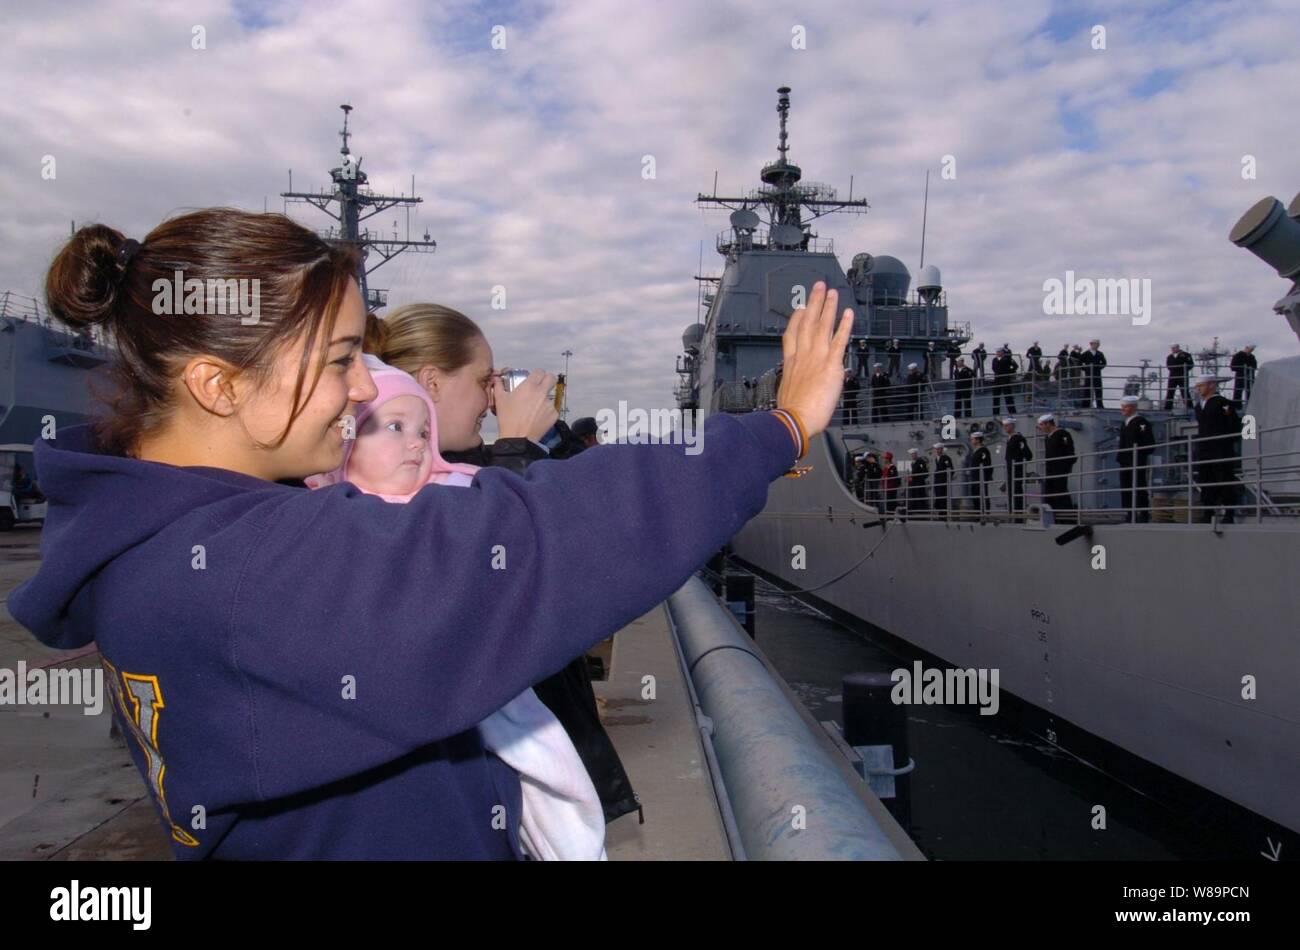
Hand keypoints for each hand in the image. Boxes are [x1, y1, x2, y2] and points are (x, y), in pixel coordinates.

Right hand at [492, 370, 558, 441]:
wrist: (517, 438)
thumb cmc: (508, 419)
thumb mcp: (500, 400)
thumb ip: (499, 386)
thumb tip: (497, 379)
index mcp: (529, 386)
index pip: (539, 371)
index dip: (537, 373)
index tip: (534, 377)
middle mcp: (542, 393)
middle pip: (551, 378)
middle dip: (547, 380)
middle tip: (540, 385)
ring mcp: (549, 404)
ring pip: (550, 395)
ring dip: (544, 398)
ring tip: (533, 408)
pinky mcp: (553, 415)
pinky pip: (552, 409)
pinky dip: (546, 411)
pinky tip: (536, 417)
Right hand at [777, 281, 853, 437]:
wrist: (794, 420)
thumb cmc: (791, 414)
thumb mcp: (787, 394)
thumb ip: (795, 384)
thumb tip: (798, 387)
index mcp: (791, 363)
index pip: (792, 335)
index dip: (797, 319)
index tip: (800, 308)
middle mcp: (803, 356)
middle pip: (808, 323)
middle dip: (814, 303)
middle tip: (819, 287)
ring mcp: (817, 358)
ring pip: (823, 327)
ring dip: (828, 308)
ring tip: (832, 293)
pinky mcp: (831, 365)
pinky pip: (839, 341)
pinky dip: (844, 326)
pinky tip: (848, 314)